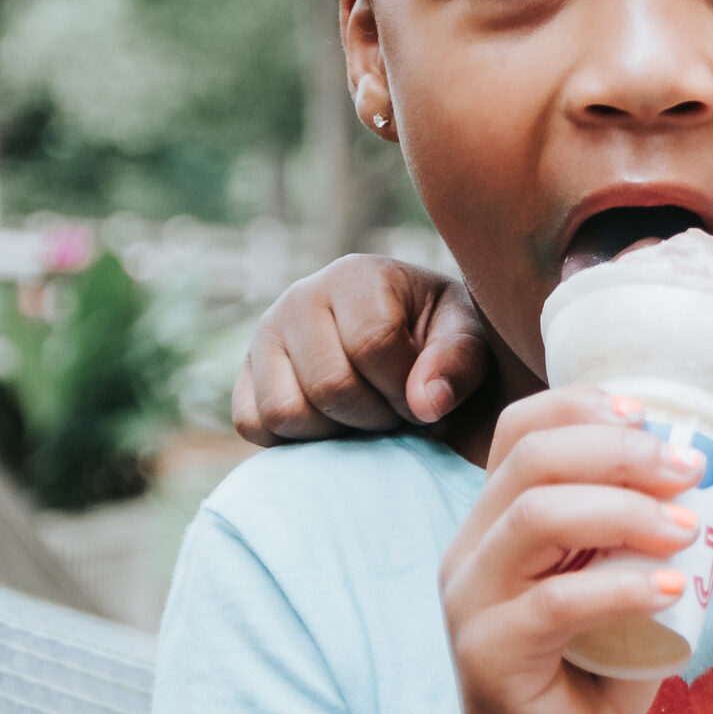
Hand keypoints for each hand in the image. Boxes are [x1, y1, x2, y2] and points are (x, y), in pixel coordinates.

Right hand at [234, 255, 494, 445]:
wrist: (405, 344)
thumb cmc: (441, 339)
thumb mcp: (468, 339)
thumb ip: (458, 364)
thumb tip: (426, 405)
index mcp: (356, 274)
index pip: (373, 343)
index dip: (407, 387)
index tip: (426, 397)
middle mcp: (299, 297)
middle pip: (330, 385)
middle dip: (376, 415)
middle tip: (398, 411)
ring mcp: (263, 337)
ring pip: (286, 411)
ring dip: (338, 431)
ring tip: (368, 412)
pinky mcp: (244, 378)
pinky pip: (255, 425)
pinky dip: (298, 439)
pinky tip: (336, 421)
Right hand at [439, 388, 712, 713]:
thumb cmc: (598, 675)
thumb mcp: (660, 596)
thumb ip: (708, 545)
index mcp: (502, 519)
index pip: (523, 428)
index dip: (586, 406)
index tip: (656, 420)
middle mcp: (474, 549)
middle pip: (533, 459)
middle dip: (621, 451)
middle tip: (692, 473)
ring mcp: (472, 601)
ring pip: (535, 518)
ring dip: (624, 510)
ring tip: (690, 531)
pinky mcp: (488, 656)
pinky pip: (552, 604)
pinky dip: (621, 586)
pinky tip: (672, 591)